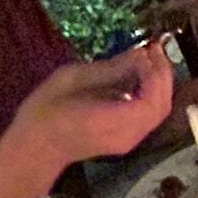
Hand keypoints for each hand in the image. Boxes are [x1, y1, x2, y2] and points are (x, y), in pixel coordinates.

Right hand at [3, 44, 175, 183]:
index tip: (148, 50)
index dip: (156, 74)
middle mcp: (126, 136)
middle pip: (161, 107)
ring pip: (159, 112)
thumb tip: (140, 54)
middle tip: (153, 49)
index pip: (150, 101)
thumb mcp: (71, 79)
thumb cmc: (45, 112)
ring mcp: (130, 141)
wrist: (35, 148)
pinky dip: (152, 94)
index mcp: (110, 122)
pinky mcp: (128, 139)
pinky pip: (150, 115)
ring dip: (160, 83)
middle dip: (163, 75)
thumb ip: (110, 69)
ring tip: (148, 58)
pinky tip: (141, 76)